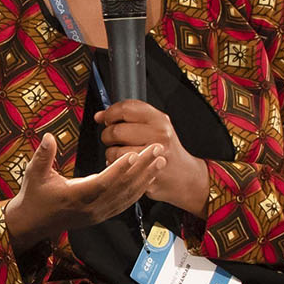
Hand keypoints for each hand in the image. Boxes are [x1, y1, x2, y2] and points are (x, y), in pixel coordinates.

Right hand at [2, 132, 164, 251]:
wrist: (33, 223)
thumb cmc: (34, 197)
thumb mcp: (34, 174)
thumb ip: (43, 155)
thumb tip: (48, 137)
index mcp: (75, 196)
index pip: (102, 183)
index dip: (118, 169)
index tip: (133, 154)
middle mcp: (91, 207)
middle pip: (122, 187)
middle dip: (142, 167)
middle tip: (157, 149)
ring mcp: (98, 213)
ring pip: (128, 196)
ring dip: (146, 178)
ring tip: (160, 161)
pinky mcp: (102, 215)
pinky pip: (125, 203)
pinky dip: (139, 190)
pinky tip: (149, 179)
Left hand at [95, 100, 209, 215]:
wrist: (184, 175)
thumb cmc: (166, 148)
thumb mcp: (154, 126)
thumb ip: (128, 117)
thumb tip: (99, 115)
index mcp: (160, 119)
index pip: (125, 108)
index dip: (110, 113)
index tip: (107, 119)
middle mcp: (159, 135)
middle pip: (116, 130)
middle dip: (108, 135)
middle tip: (113, 139)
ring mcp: (154, 155)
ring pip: (114, 150)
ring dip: (110, 153)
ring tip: (120, 153)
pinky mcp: (147, 172)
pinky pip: (119, 167)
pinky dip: (115, 165)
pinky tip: (125, 163)